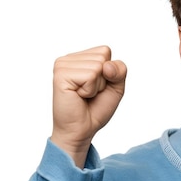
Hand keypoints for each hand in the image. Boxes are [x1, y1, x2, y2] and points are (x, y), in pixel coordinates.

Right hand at [51, 45, 126, 166]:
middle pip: (103, 58)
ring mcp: (62, 65)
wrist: (82, 130)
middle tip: (89, 94)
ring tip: (83, 95)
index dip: (109, 72)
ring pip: (97, 66)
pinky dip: (90, 90)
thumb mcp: (115, 87)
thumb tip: (106, 65)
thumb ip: (119, 70)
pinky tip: (78, 96)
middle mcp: (69, 59)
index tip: (97, 87)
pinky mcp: (61, 75)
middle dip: (103, 80)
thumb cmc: (95, 109)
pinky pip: (90, 76)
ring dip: (96, 86)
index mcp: (79, 58)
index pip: (105, 51)